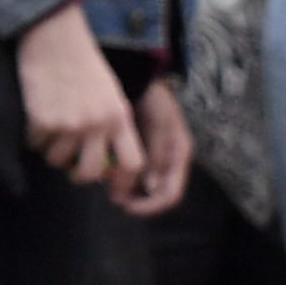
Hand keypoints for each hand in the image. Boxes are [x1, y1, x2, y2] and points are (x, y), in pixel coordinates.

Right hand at [14, 6, 140, 190]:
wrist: (55, 36)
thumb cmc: (83, 64)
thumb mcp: (110, 94)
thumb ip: (112, 126)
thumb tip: (106, 165)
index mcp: (119, 117)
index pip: (132, 163)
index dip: (122, 179)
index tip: (111, 183)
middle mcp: (97, 124)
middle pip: (90, 172)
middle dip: (78, 174)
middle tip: (72, 167)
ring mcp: (69, 124)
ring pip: (58, 160)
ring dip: (52, 151)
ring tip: (52, 130)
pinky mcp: (42, 121)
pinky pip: (35, 145)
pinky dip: (33, 137)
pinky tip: (37, 116)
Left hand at [114, 76, 192, 215]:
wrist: (141, 79)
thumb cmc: (153, 100)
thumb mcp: (158, 126)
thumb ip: (156, 155)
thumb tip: (151, 187)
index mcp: (179, 156)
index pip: (170, 194)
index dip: (150, 205)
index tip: (127, 205)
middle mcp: (170, 161)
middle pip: (156, 194)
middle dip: (135, 199)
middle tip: (112, 196)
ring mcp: (156, 158)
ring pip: (143, 186)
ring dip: (126, 189)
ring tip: (106, 182)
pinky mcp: (142, 152)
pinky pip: (133, 173)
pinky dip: (120, 176)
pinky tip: (106, 170)